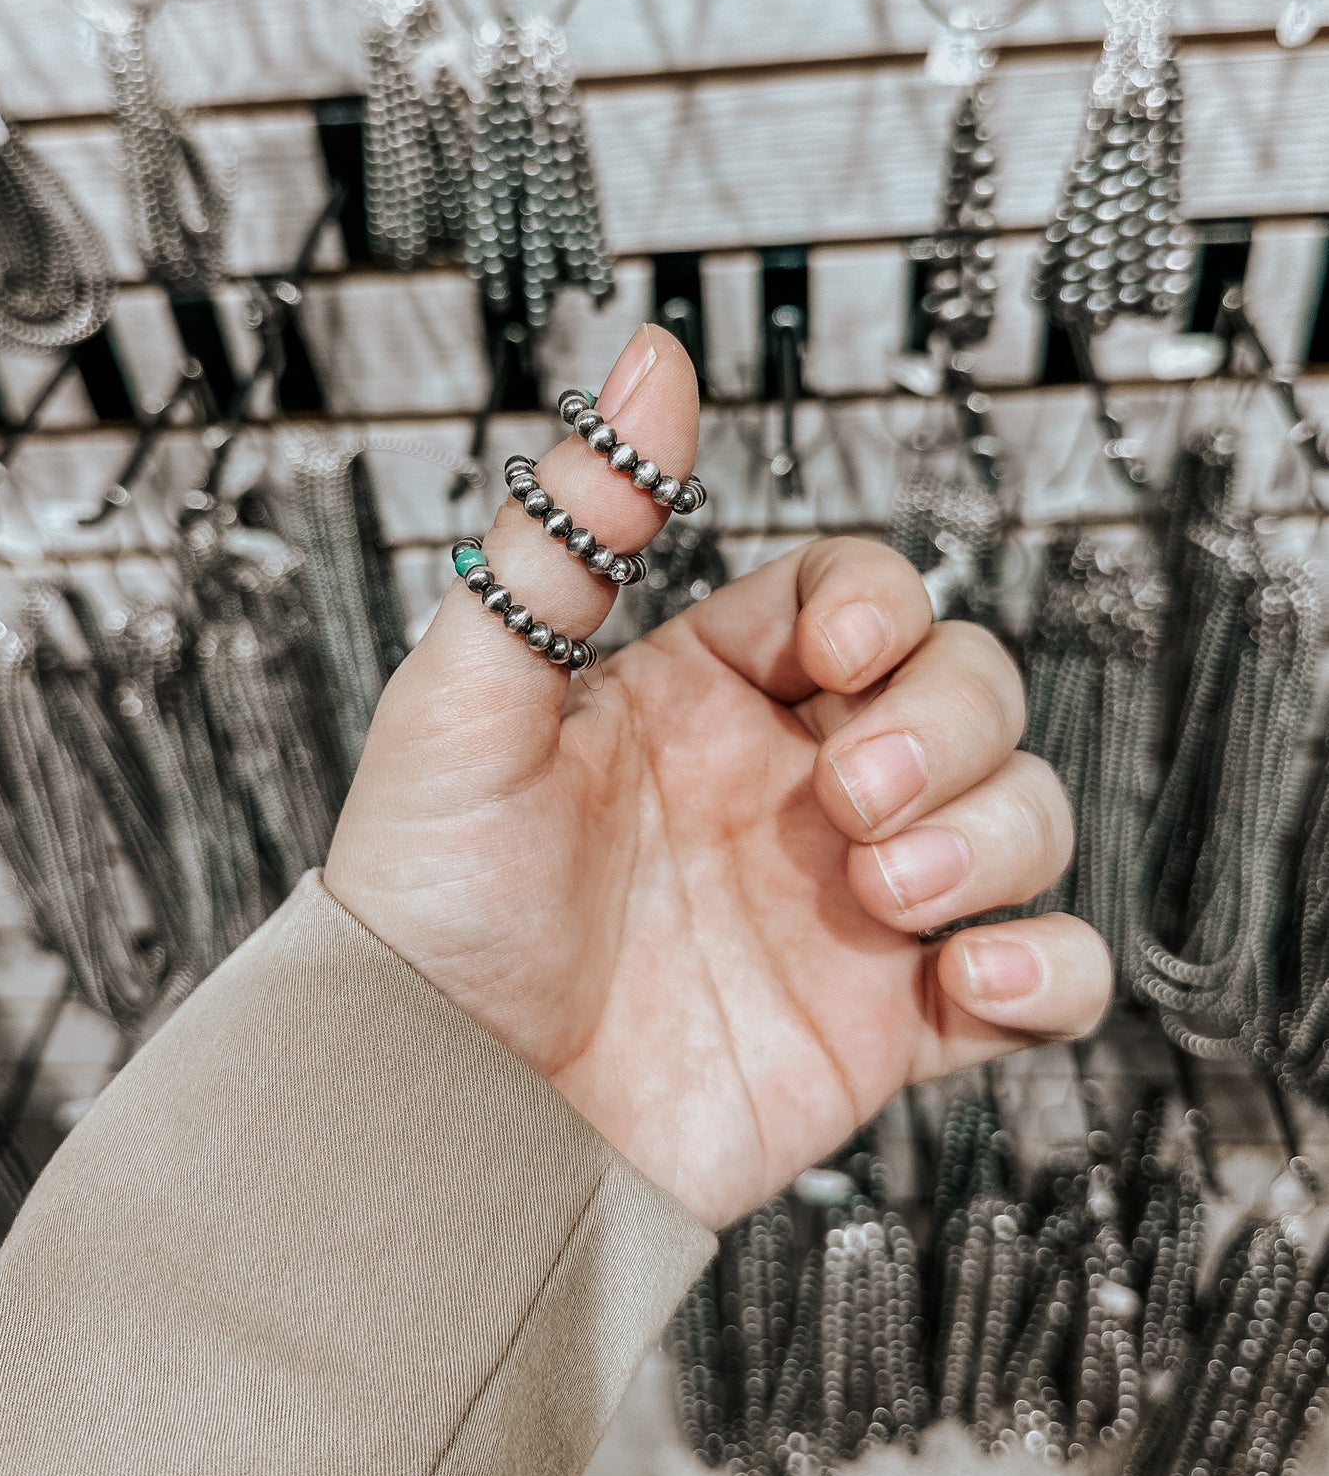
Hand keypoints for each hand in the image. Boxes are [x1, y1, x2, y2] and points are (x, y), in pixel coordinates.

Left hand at [325, 325, 1110, 1230]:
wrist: (429, 1120)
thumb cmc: (426, 911)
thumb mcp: (471, 700)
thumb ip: (569, 531)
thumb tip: (650, 356)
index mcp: (707, 696)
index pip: (858, 593)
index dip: (877, 605)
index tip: (830, 656)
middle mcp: (796, 787)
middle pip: (970, 689)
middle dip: (945, 727)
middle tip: (850, 800)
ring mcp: (853, 907)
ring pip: (1024, 817)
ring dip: (993, 836)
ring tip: (885, 893)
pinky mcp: (886, 1029)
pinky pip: (1042, 979)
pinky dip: (1049, 971)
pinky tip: (968, 980)